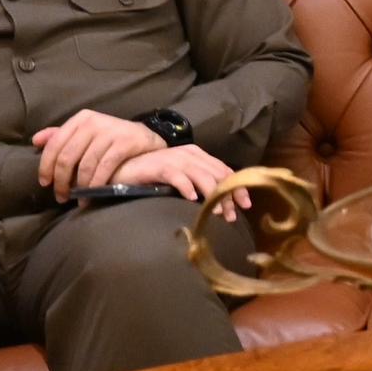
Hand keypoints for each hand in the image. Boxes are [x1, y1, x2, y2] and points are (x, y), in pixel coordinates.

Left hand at [34, 108, 162, 197]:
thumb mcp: (86, 134)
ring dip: (80, 186)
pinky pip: (104, 167)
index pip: (55, 144)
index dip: (46, 167)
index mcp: (81, 119)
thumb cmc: (111, 139)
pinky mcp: (125, 142)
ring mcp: (110, 131)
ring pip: (85, 165)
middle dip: (61, 181)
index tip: (45, 183)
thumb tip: (36, 140)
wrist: (147, 139)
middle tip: (61, 196)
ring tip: (79, 198)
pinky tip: (93, 193)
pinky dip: (96, 184)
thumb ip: (62, 136)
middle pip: (67, 156)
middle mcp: (94, 122)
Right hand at [124, 144, 238, 202]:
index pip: (224, 170)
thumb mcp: (182, 175)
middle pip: (217, 175)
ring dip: (212, 195)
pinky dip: (187, 188)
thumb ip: (199, 182)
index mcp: (198, 155)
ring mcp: (175, 159)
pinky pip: (178, 177)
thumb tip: (221, 201)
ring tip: (216, 213)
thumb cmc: (154, 174)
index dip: (237, 187)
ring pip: (202, 176)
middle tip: (232, 216)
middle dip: (227, 196)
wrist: (125, 166)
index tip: (246, 205)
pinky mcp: (160, 166)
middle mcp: (190, 154)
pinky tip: (191, 200)